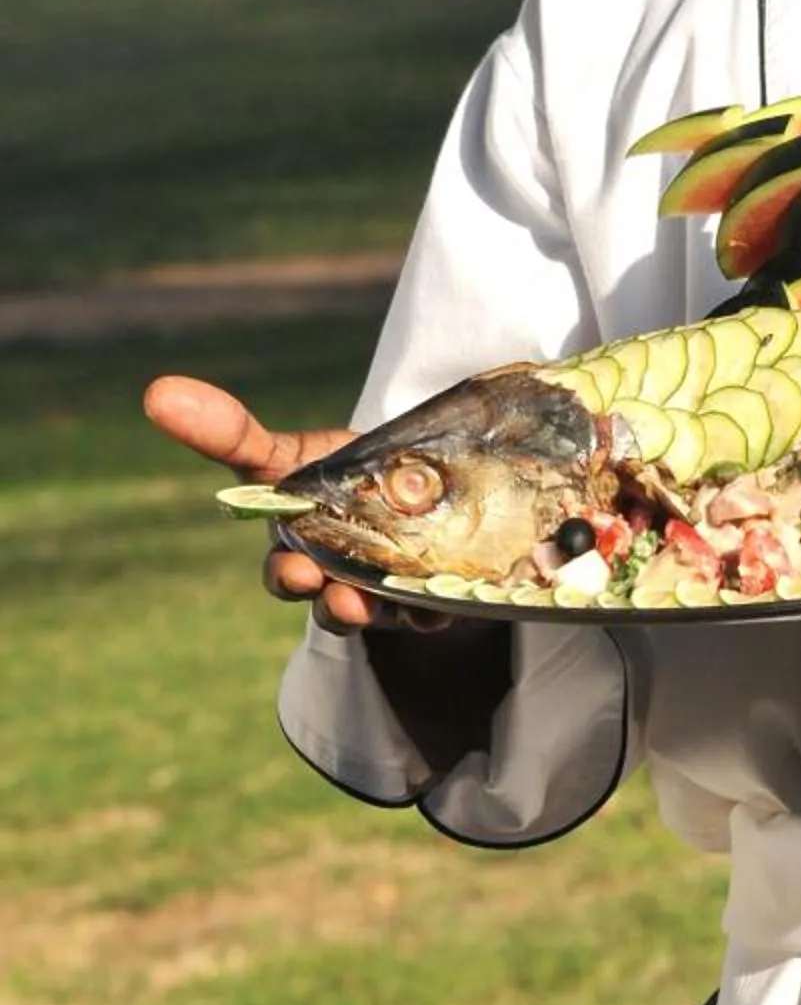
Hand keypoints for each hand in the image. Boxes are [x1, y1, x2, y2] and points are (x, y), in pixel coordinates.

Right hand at [143, 372, 448, 632]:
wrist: (407, 494)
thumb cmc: (331, 474)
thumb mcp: (284, 453)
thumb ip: (229, 432)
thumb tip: (156, 391)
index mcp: (298, 553)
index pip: (285, 573)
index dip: (289, 575)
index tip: (297, 569)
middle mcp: (337, 583)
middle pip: (333, 604)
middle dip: (335, 600)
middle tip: (344, 591)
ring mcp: (383, 596)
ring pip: (382, 613)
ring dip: (384, 608)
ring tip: (391, 598)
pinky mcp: (428, 600)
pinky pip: (432, 611)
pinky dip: (433, 607)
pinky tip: (439, 600)